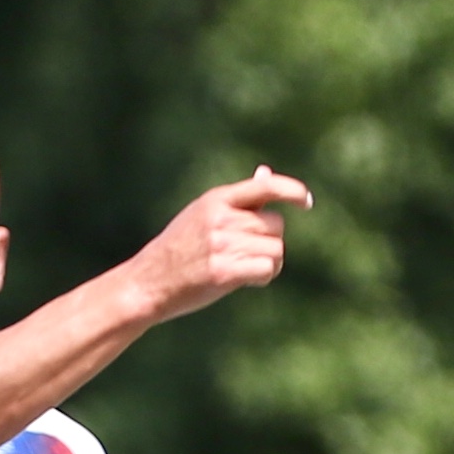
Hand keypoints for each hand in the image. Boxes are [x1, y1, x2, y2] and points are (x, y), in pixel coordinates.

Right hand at [126, 168, 313, 319]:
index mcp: (217, 199)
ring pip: (275, 249)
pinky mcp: (222, 272)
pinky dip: (264, 276)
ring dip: (270, 263)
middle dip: (270, 241)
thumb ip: (238, 199)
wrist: (148, 281)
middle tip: (250, 255)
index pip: (265, 187)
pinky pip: (266, 269)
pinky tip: (248, 280)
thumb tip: (265, 173)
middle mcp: (220, 218)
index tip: (306, 201)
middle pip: (275, 225)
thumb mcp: (204, 213)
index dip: (292, 191)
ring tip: (246, 269)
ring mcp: (221, 245)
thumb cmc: (180, 247)